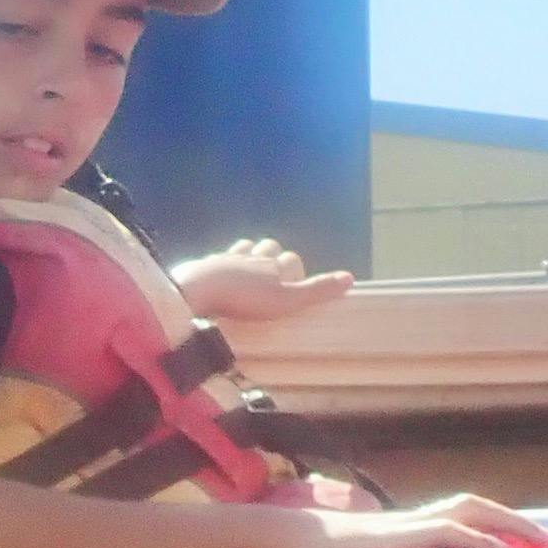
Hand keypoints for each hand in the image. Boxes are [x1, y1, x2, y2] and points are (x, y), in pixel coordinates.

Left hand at [172, 239, 354, 321]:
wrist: (197, 288)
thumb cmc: (246, 298)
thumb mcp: (286, 300)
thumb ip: (316, 290)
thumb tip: (350, 277)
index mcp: (272, 264)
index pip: (292, 260)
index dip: (296, 270)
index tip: (295, 284)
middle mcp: (251, 256)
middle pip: (269, 247)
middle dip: (274, 256)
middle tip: (273, 275)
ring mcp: (225, 258)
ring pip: (244, 247)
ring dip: (249, 254)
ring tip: (248, 269)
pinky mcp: (202, 265)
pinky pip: (216, 259)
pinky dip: (222, 263)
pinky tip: (219, 273)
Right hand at [274, 493, 547, 547]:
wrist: (291, 547)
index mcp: (413, 530)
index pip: (467, 521)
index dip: (503, 530)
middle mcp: (418, 521)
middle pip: (480, 508)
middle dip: (520, 524)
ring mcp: (410, 525)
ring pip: (471, 512)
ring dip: (511, 525)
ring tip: (542, 546)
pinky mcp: (401, 535)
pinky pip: (448, 533)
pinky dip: (478, 541)